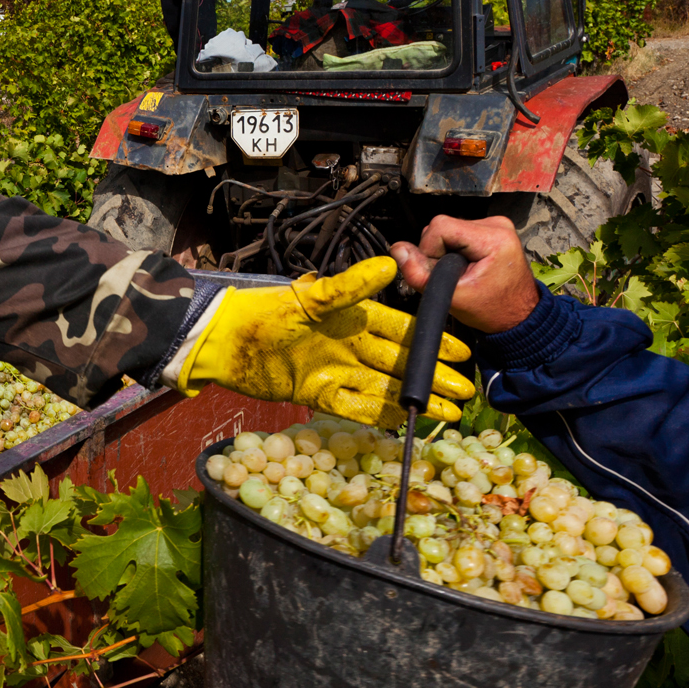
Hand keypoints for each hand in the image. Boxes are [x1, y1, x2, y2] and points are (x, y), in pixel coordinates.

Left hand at [177, 256, 474, 427]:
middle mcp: (348, 344)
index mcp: (350, 316)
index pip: (400, 330)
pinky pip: (354, 406)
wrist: (224, 342)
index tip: (461, 352)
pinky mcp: (316, 393)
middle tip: (464, 393)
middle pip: (398, 363)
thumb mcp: (310, 298)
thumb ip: (350, 287)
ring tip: (444, 413)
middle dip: (430, 376)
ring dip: (413, 398)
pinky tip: (403, 422)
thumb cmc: (264, 311)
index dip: (430, 341)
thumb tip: (392, 265)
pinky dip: (377, 414)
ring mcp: (334, 370)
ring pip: (383, 387)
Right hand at [390, 216, 540, 333]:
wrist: (518, 316)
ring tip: (459, 273)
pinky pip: (458, 232)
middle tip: (451, 276)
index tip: (440, 272)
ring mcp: (495, 226)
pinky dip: (454, 250)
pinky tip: (464, 266)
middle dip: (437, 252)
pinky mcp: (491, 230)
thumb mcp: (453, 297)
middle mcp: (497, 225)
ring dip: (445, 251)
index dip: (430, 249)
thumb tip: (399, 250)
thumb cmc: (494, 310)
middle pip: (443, 226)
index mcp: (494, 238)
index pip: (440, 226)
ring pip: (448, 229)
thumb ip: (421, 274)